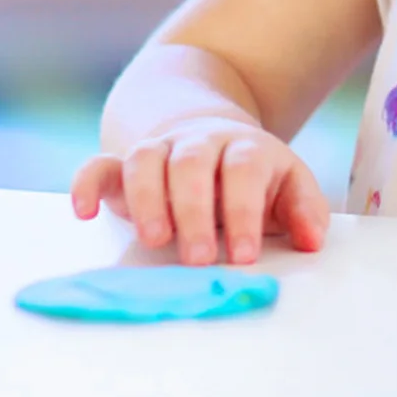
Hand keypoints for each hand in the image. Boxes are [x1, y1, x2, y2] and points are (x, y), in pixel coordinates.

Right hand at [70, 118, 329, 265]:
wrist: (212, 137)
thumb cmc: (253, 179)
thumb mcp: (286, 187)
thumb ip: (303, 210)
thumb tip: (314, 240)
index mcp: (245, 148)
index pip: (245, 170)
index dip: (245, 210)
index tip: (244, 256)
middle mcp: (200, 143)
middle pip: (193, 163)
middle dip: (195, 211)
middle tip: (198, 259)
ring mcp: (160, 150)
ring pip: (146, 159)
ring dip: (147, 198)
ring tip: (154, 241)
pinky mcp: (123, 165)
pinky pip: (99, 165)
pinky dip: (86, 183)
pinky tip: (83, 211)